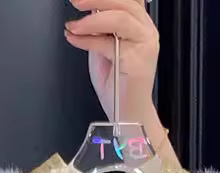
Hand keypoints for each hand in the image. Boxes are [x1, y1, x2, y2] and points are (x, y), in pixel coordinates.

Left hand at [64, 0, 158, 124]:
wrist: (126, 114)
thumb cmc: (116, 83)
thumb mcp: (104, 45)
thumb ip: (100, 26)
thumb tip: (89, 6)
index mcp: (140, 24)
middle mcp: (146, 31)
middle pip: (124, 2)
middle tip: (75, 1)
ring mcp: (145, 46)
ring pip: (119, 18)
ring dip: (91, 20)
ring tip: (73, 25)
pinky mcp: (137, 62)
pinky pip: (109, 43)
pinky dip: (87, 40)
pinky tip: (74, 39)